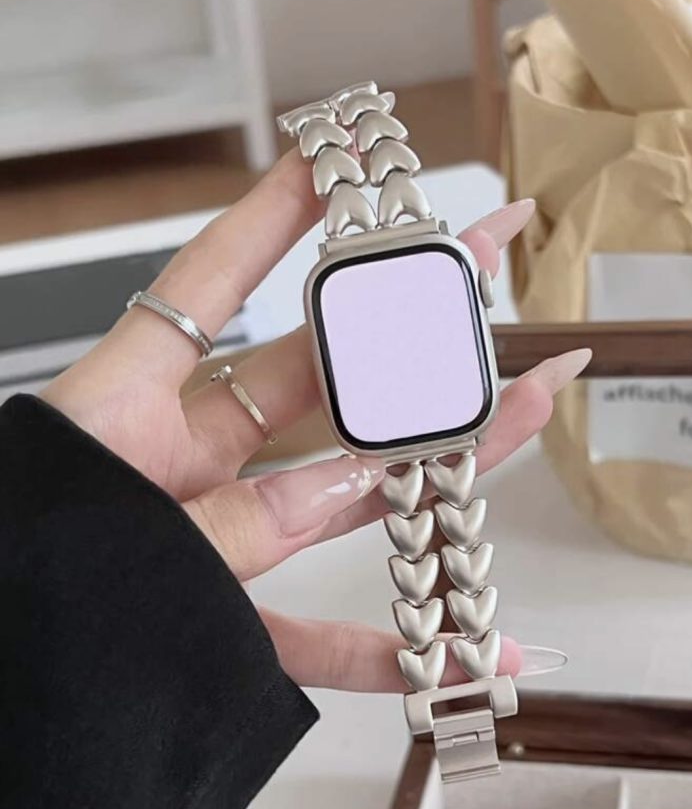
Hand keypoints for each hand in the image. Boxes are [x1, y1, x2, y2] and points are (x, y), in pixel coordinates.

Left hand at [42, 149, 589, 691]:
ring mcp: (212, 544)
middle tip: (477, 269)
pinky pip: (312, 633)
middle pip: (312, 380)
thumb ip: (222, 525)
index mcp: (119, 413)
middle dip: (398, 328)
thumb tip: (341, 495)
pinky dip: (379, 649)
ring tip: (523, 415)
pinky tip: (454, 648)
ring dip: (432, 468)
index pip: (206, 285)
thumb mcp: (108, 533)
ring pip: (341, 496)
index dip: (269, 216)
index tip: (334, 159)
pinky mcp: (225, 624)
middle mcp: (175, 465)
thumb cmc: (13, 591)